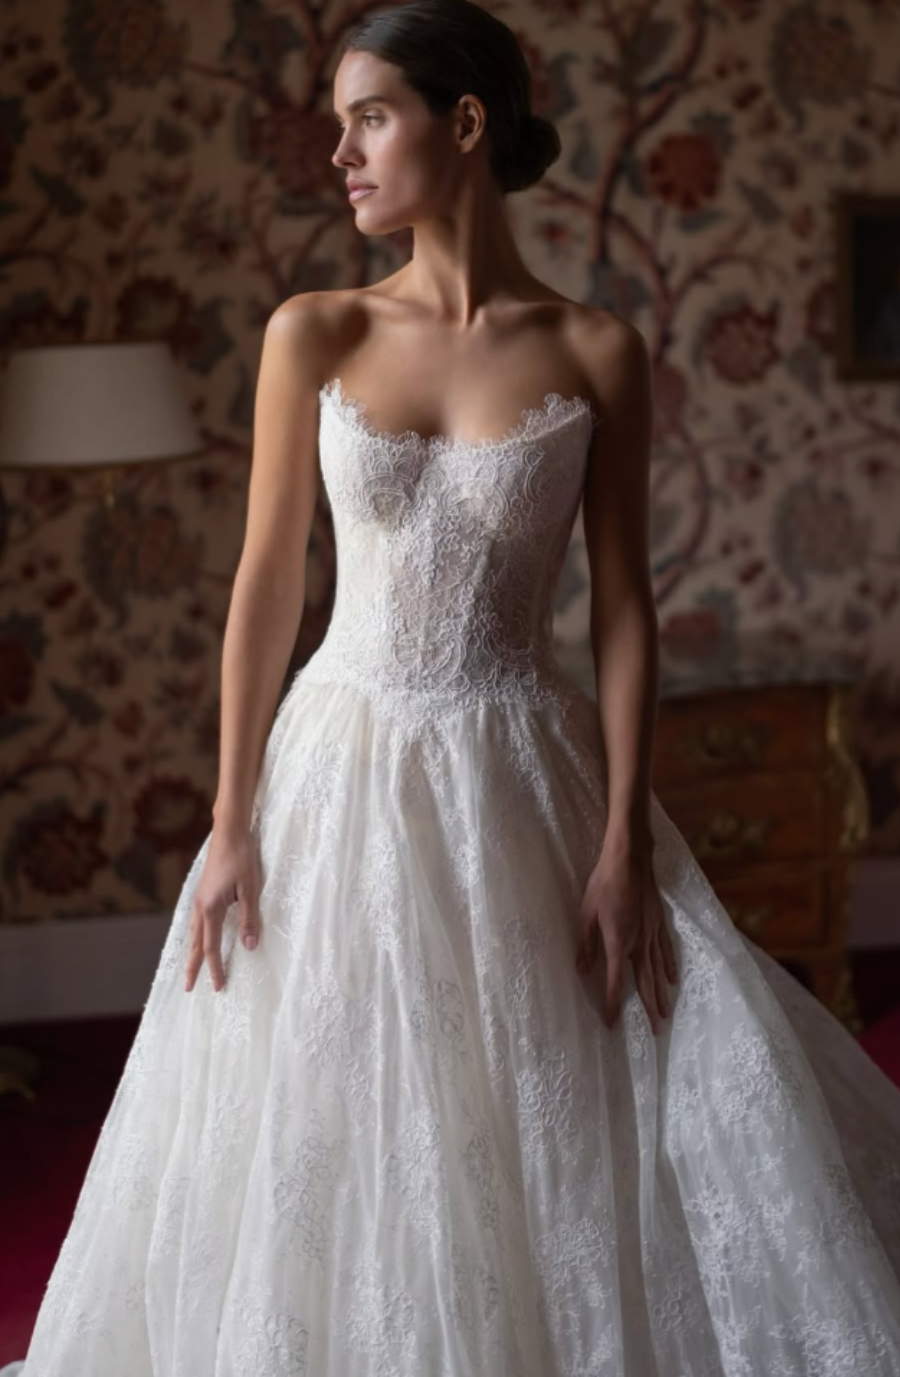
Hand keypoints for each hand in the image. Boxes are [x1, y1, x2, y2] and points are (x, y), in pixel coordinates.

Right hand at [184, 821, 261, 993]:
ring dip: (193, 952)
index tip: (218, 987)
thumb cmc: (242, 857)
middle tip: (188, 988)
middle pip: (196, 943)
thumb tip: (249, 947)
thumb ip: (250, 919)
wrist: (229, 830)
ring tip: (192, 967)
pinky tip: (200, 936)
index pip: (211, 947)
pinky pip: (196, 921)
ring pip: (194, 932)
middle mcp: (200, 906)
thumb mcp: (251, 889)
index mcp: (211, 908)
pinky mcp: (203, 891)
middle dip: (193, 966)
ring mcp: (199, 898)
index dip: (215, 968)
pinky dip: (196, 936)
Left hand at [574, 843, 678, 1033]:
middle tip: (655, 1032)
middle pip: (644, 983)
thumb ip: (586, 944)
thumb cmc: (603, 883)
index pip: (616, 982)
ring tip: (666, 1015)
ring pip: (658, 971)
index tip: (612, 1024)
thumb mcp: (586, 914)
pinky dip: (669, 966)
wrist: (630, 859)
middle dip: (648, 1008)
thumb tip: (582, 971)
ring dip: (662, 994)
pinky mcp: (659, 923)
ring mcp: (652, 934)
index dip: (613, 1004)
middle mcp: (638, 944)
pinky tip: (672, 979)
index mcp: (618, 943)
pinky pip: (666, 950)